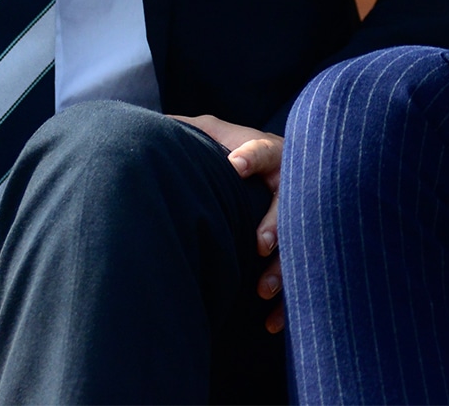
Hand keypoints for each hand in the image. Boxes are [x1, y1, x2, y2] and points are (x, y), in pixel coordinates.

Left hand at [173, 114, 285, 332]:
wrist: (248, 173)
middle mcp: (286, 183)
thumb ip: (187, 129)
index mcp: (267, 152)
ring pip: (296, 241)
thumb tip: (151, 126)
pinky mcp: (295, 248)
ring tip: (262, 289)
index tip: (233, 167)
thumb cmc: (221, 150)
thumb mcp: (206, 133)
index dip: (252, 157)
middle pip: (288, 201)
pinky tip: (268, 321)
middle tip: (259, 244)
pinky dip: (284, 302)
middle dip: (275, 223)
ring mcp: (294, 216)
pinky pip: (298, 275)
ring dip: (282, 267)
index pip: (262, 150)